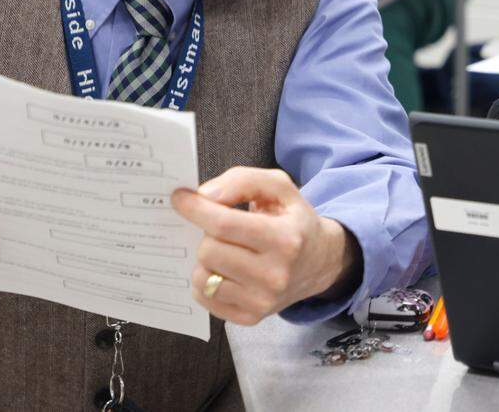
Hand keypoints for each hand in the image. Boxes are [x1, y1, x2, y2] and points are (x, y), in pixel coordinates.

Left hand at [172, 167, 360, 325]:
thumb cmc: (292, 221)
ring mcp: (262, 301)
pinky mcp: (250, 318)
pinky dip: (207, 280)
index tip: (179, 198)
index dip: (195, 209)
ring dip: (206, 259)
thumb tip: (204, 195)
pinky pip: (205, 297)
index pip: (225, 224)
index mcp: (285, 239)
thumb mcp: (280, 188)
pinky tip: (224, 270)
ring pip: (203, 277)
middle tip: (223, 230)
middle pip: (209, 251)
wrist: (319, 262)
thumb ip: (244, 181)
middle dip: (208, 235)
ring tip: (225, 250)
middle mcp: (275, 274)